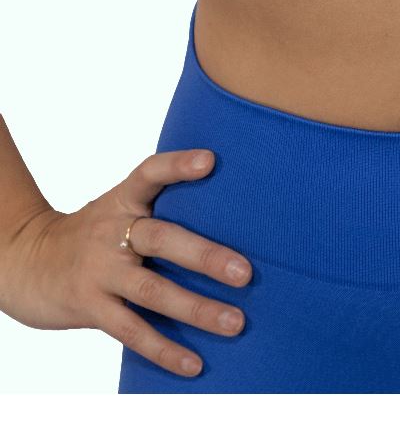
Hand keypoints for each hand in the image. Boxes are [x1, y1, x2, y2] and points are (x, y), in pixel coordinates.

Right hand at [0, 148, 252, 378]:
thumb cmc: (96, 234)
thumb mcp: (119, 208)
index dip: (178, 165)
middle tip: (246, 273)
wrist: (29, 261)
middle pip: (161, 239)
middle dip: (205, 256)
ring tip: (234, 323)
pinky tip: (193, 364)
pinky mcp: (90, 306)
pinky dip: (163, 349)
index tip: (210, 160)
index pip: (150, 173)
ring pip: (151, 291)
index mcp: (123, 200)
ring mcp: (100, 270)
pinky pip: (131, 330)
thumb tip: (235, 221)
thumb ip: (162, 209)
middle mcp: (112, 231)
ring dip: (196, 309)